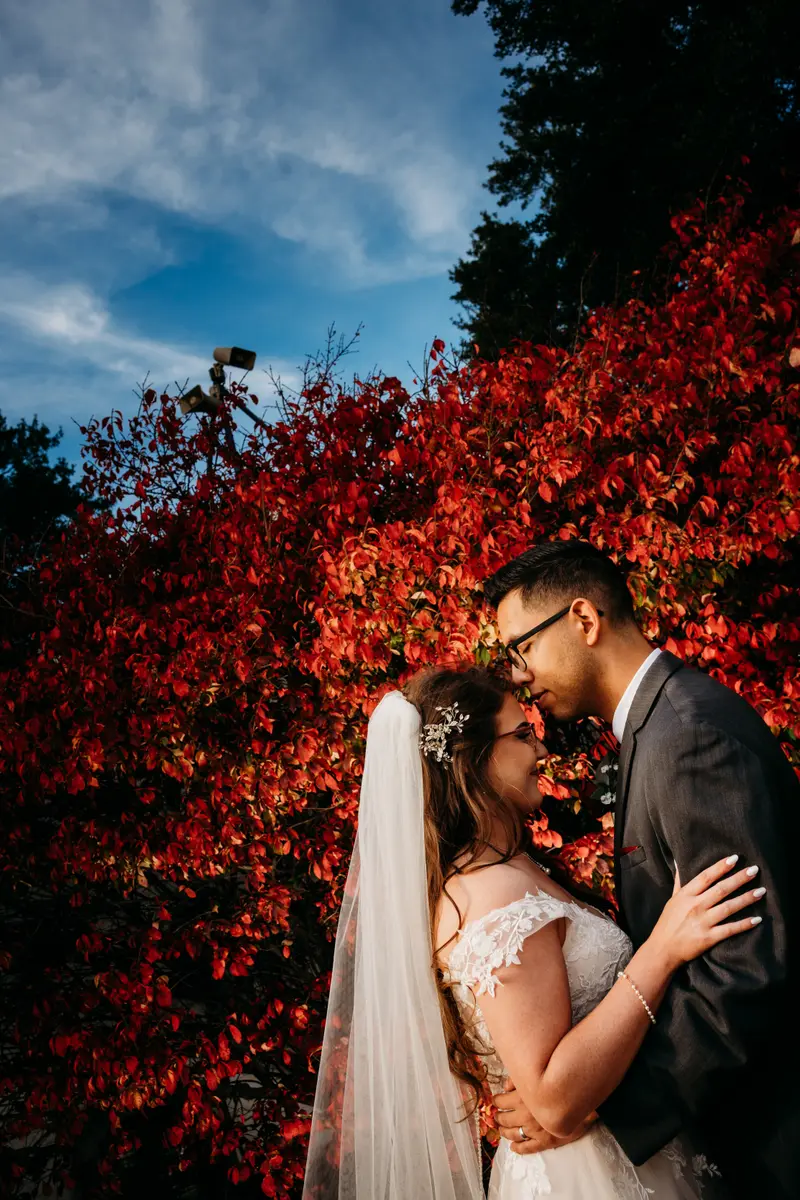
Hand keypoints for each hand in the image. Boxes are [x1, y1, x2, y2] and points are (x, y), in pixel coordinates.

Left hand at [490, 1080, 595, 1154]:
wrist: (584, 1100)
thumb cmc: (561, 1084)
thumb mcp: (538, 1074)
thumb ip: (520, 1079)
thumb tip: (506, 1086)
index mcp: (522, 1097)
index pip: (501, 1101)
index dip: (496, 1101)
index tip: (496, 1101)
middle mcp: (526, 1115)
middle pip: (505, 1118)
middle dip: (499, 1117)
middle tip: (497, 1116)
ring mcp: (535, 1130)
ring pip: (513, 1134)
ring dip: (505, 1132)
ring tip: (502, 1130)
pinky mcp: (545, 1141)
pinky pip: (528, 1147)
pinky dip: (518, 1149)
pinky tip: (513, 1148)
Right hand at [651, 854, 764, 971]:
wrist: (663, 949)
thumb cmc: (668, 922)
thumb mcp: (672, 899)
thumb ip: (679, 881)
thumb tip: (679, 861)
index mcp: (686, 895)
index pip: (706, 877)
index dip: (720, 867)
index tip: (734, 858)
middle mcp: (695, 906)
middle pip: (721, 889)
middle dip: (739, 879)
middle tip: (754, 870)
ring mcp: (703, 922)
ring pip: (728, 907)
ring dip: (746, 898)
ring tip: (761, 891)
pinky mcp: (709, 938)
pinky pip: (730, 929)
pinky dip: (744, 924)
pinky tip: (757, 919)